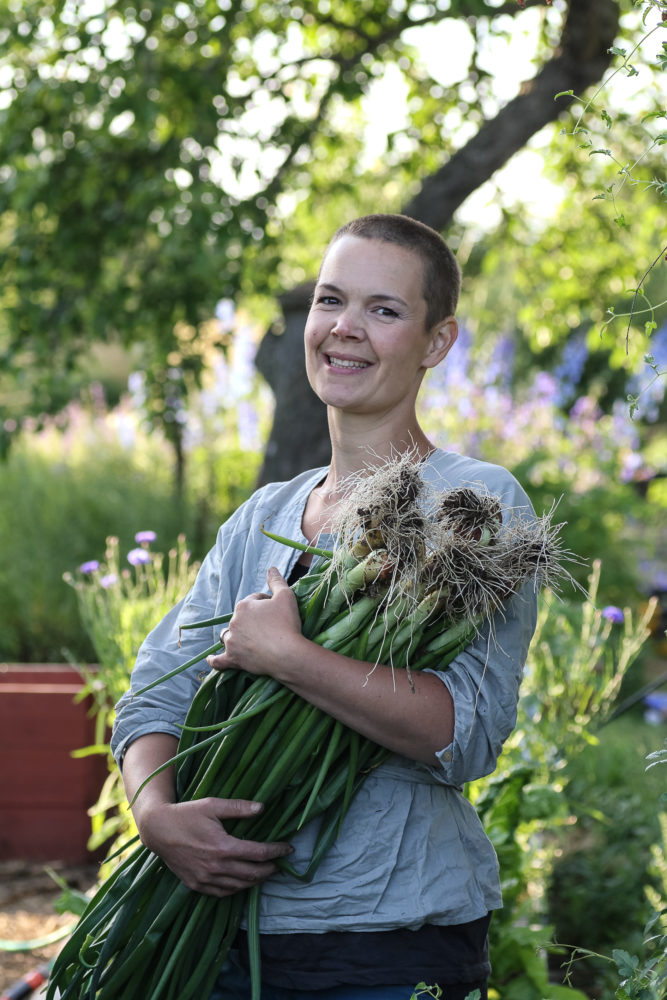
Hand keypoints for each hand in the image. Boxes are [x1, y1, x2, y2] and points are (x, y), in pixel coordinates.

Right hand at [138, 797, 292, 896]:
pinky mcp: (196, 885)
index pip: (259, 853)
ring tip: (266, 872)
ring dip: (256, 880)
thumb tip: (262, 808)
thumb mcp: (213, 805)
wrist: (158, 830)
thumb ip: (238, 808)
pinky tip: (243, 881)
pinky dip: (237, 888)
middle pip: (252, 874)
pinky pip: (222, 893)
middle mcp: (216, 867)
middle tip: (280, 863)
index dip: (277, 851)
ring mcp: (205, 879)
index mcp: (223, 847)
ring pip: (239, 886)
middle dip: (270, 869)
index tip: (289, 848)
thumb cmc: (186, 814)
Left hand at [207, 567, 303, 677]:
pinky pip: (218, 661)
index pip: (254, 600)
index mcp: (244, 605)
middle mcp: (233, 622)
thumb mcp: (286, 596)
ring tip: (246, 639)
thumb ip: (277, 581)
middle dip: (253, 620)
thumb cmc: (287, 623)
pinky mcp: (233, 659)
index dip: (268, 604)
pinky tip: (211, 659)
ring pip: (228, 636)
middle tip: (272, 628)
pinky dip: (214, 660)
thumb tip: (271, 568)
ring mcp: (232, 642)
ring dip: (234, 635)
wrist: (288, 654)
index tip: (278, 613)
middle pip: (241, 618)